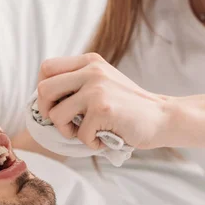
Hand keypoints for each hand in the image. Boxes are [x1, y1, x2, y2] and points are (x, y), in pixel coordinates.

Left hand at [36, 53, 168, 149]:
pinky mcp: (102, 109)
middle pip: (43, 89)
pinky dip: (89, 142)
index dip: (43, 90)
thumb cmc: (127, 106)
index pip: (46, 68)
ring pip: (56, 114)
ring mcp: (97, 89)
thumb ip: (77, 83)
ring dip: (66, 131)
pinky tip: (103, 138)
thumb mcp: (102, 83)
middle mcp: (91, 71)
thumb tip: (41, 99)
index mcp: (89, 62)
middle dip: (47, 111)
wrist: (162, 117)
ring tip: (83, 132)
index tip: (56, 104)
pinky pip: (78, 133)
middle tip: (62, 122)